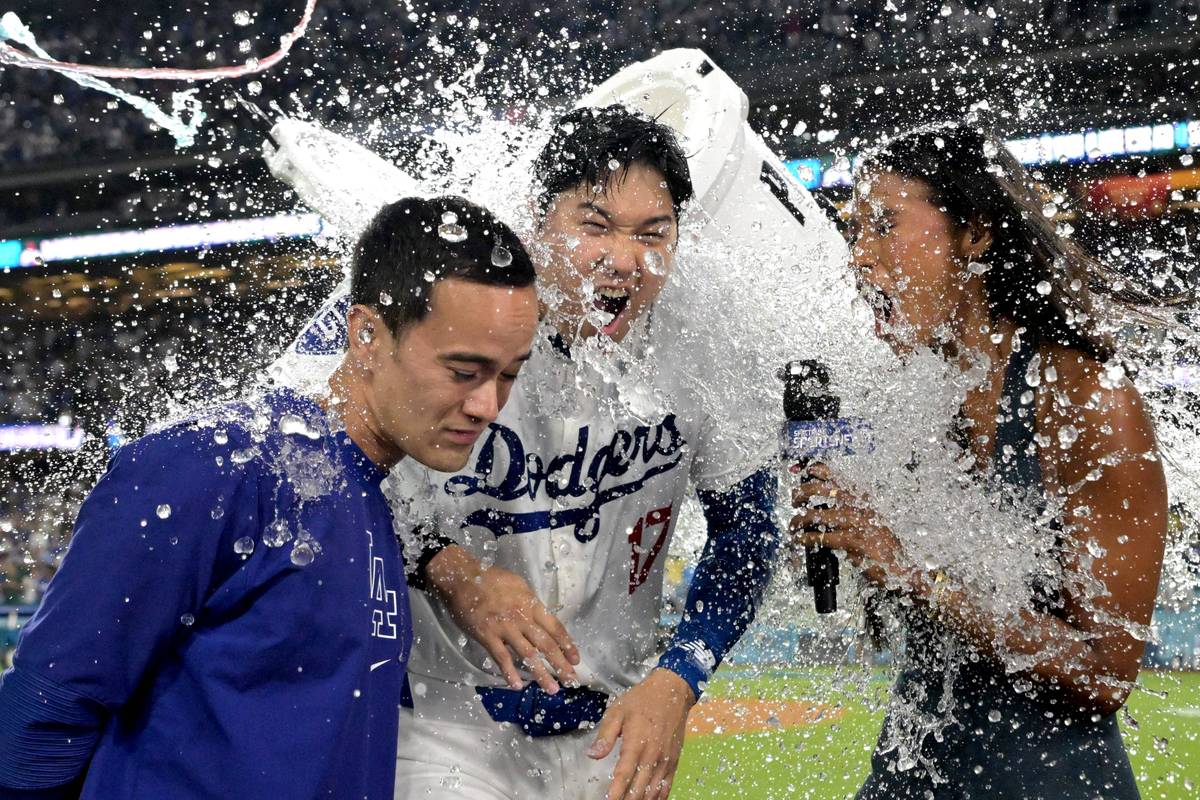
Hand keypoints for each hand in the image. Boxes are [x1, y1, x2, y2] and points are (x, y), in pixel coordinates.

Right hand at [425, 546, 578, 692]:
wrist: (463, 577)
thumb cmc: (491, 579)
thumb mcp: (518, 585)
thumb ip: (530, 603)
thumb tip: (540, 618)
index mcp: (532, 604)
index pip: (555, 628)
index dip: (567, 645)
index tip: (576, 660)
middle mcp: (522, 618)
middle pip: (546, 644)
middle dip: (561, 664)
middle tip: (571, 680)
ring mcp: (505, 628)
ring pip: (528, 654)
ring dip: (541, 673)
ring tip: (552, 688)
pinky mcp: (487, 636)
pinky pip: (501, 657)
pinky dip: (510, 672)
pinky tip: (517, 686)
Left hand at [588, 668, 694, 799]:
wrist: (672, 691)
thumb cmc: (642, 699)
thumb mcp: (617, 711)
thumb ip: (605, 735)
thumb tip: (593, 755)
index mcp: (636, 743)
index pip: (623, 775)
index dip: (615, 793)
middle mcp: (652, 755)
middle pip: (638, 789)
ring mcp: (665, 760)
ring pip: (653, 791)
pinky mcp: (674, 761)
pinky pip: (666, 786)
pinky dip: (657, 797)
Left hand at [788, 462, 903, 585]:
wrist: (901, 566)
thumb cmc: (885, 545)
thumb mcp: (871, 520)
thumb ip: (851, 512)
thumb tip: (826, 511)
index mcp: (863, 496)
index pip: (836, 474)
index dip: (815, 470)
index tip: (802, 471)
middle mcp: (859, 504)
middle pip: (820, 489)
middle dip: (801, 493)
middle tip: (795, 501)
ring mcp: (855, 522)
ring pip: (816, 515)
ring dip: (798, 521)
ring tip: (793, 526)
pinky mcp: (852, 541)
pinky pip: (820, 537)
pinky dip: (805, 539)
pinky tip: (799, 540)